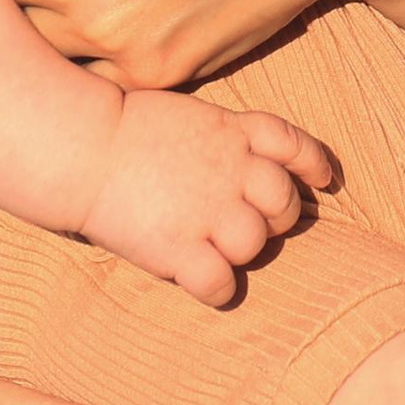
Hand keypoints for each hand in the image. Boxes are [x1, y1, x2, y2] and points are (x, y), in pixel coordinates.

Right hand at [76, 89, 338, 305]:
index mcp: (232, 132)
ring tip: (212, 245)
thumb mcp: (191, 115)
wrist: (82, 148)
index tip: (322, 180)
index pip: (294, 145)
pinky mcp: (180, 248)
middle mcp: (230, 171)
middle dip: (274, 216)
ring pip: (256, 244)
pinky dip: (217, 289)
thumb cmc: (127, 130)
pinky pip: (221, 285)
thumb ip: (226, 137)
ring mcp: (208, 211)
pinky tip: (198, 277)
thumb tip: (250, 157)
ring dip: (240, 250)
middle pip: (284, 203)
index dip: (314, 164)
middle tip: (244, 219)